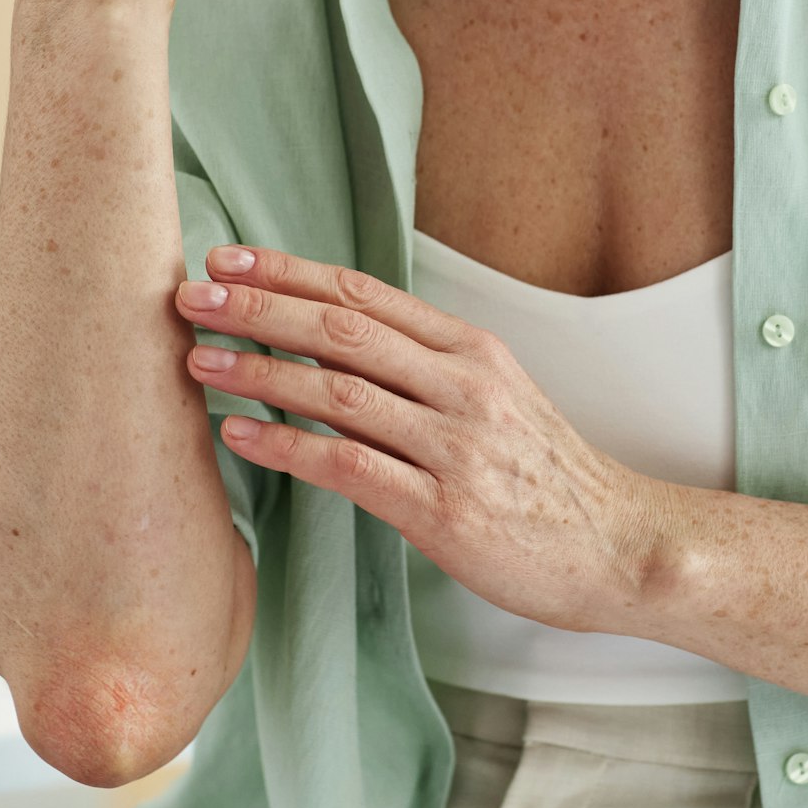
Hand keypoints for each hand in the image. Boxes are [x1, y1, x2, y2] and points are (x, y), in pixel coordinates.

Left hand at [173, 245, 680, 635]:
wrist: (618, 546)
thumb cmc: (547, 477)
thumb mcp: (496, 397)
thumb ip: (425, 368)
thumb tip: (334, 344)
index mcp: (472, 349)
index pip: (364, 295)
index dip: (289, 273)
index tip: (228, 261)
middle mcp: (464, 386)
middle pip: (342, 330)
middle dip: (259, 309)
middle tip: (189, 298)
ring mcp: (455, 447)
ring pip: (339, 392)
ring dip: (259, 373)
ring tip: (198, 362)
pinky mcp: (445, 511)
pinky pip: (350, 467)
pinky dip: (288, 447)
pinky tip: (240, 436)